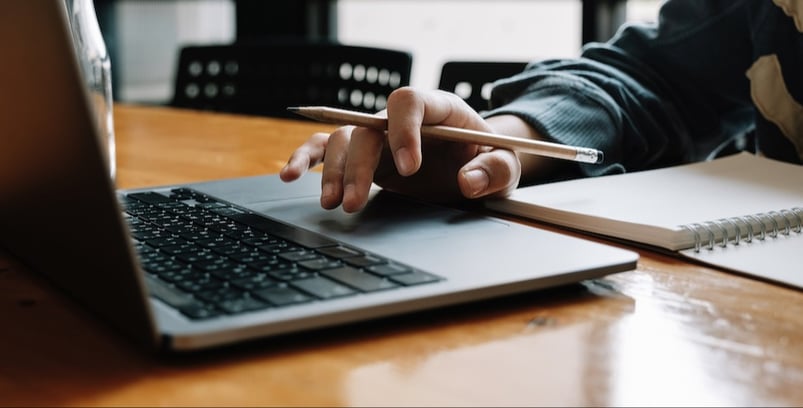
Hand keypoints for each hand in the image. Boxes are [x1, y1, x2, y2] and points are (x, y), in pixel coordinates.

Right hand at [280, 87, 525, 211]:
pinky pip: (329, 149)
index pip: (409, 101)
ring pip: (344, 140)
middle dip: (359, 166)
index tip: (409, 168)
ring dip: (333, 171)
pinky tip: (291, 174)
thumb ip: (495, 171)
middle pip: (368, 127)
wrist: (477, 163)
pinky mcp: (365, 156)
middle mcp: (402, 119)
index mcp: (439, 109)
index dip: (404, 130)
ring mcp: (380, 137)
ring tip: (334, 204)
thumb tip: (468, 181)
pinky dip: (307, 159)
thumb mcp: (507, 166)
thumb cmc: (489, 158)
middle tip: (355, 202)